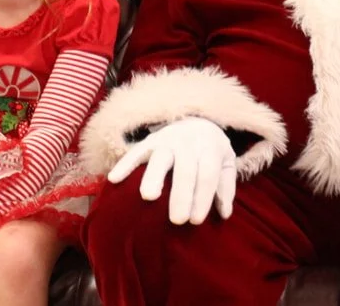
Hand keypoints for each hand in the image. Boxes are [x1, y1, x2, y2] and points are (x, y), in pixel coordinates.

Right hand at [107, 116, 236, 224]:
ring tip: (148, 197)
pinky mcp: (149, 141)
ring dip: (153, 176)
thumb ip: (226, 187)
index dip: (202, 197)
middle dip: (181, 195)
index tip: (195, 221)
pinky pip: (135, 152)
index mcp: (209, 147)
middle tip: (177, 220)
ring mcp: (167, 140)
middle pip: (185, 169)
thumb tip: (224, 213)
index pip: (207, 174)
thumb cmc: (211, 149)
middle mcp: (188, 142)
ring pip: (160, 157)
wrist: (197, 118)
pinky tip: (114, 179)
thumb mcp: (226, 161)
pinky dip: (124, 164)